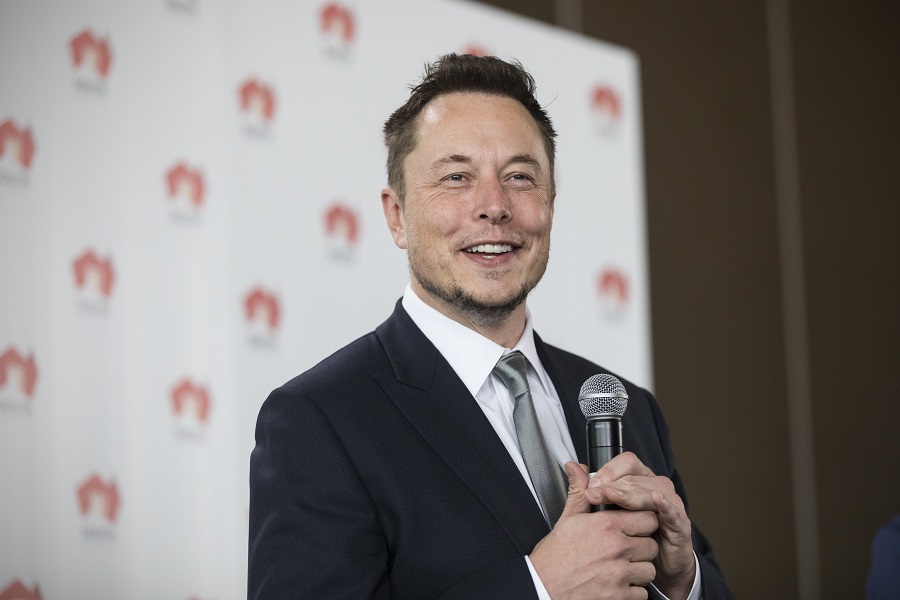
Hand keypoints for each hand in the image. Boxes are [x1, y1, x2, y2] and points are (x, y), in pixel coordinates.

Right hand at [529, 462, 659, 599]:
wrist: (543, 587)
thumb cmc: (555, 556)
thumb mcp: (567, 519)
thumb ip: (580, 491)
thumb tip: (577, 467)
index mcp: (607, 525)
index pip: (647, 518)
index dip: (642, 523)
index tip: (634, 528)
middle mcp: (617, 548)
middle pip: (651, 545)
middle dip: (641, 548)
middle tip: (626, 551)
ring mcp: (620, 574)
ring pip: (649, 570)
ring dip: (638, 571)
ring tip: (620, 569)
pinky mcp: (620, 596)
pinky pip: (641, 594)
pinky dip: (632, 592)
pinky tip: (616, 585)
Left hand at [587, 453, 695, 599]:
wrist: (657, 567)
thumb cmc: (630, 538)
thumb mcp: (604, 513)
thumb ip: (587, 489)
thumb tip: (572, 466)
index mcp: (640, 479)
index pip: (626, 463)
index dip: (608, 471)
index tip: (590, 484)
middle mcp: (656, 487)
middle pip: (635, 477)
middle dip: (612, 485)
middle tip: (592, 494)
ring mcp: (670, 503)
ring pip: (650, 491)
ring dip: (630, 494)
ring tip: (612, 497)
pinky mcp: (679, 523)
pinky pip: (672, 511)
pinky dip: (663, 504)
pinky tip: (654, 500)